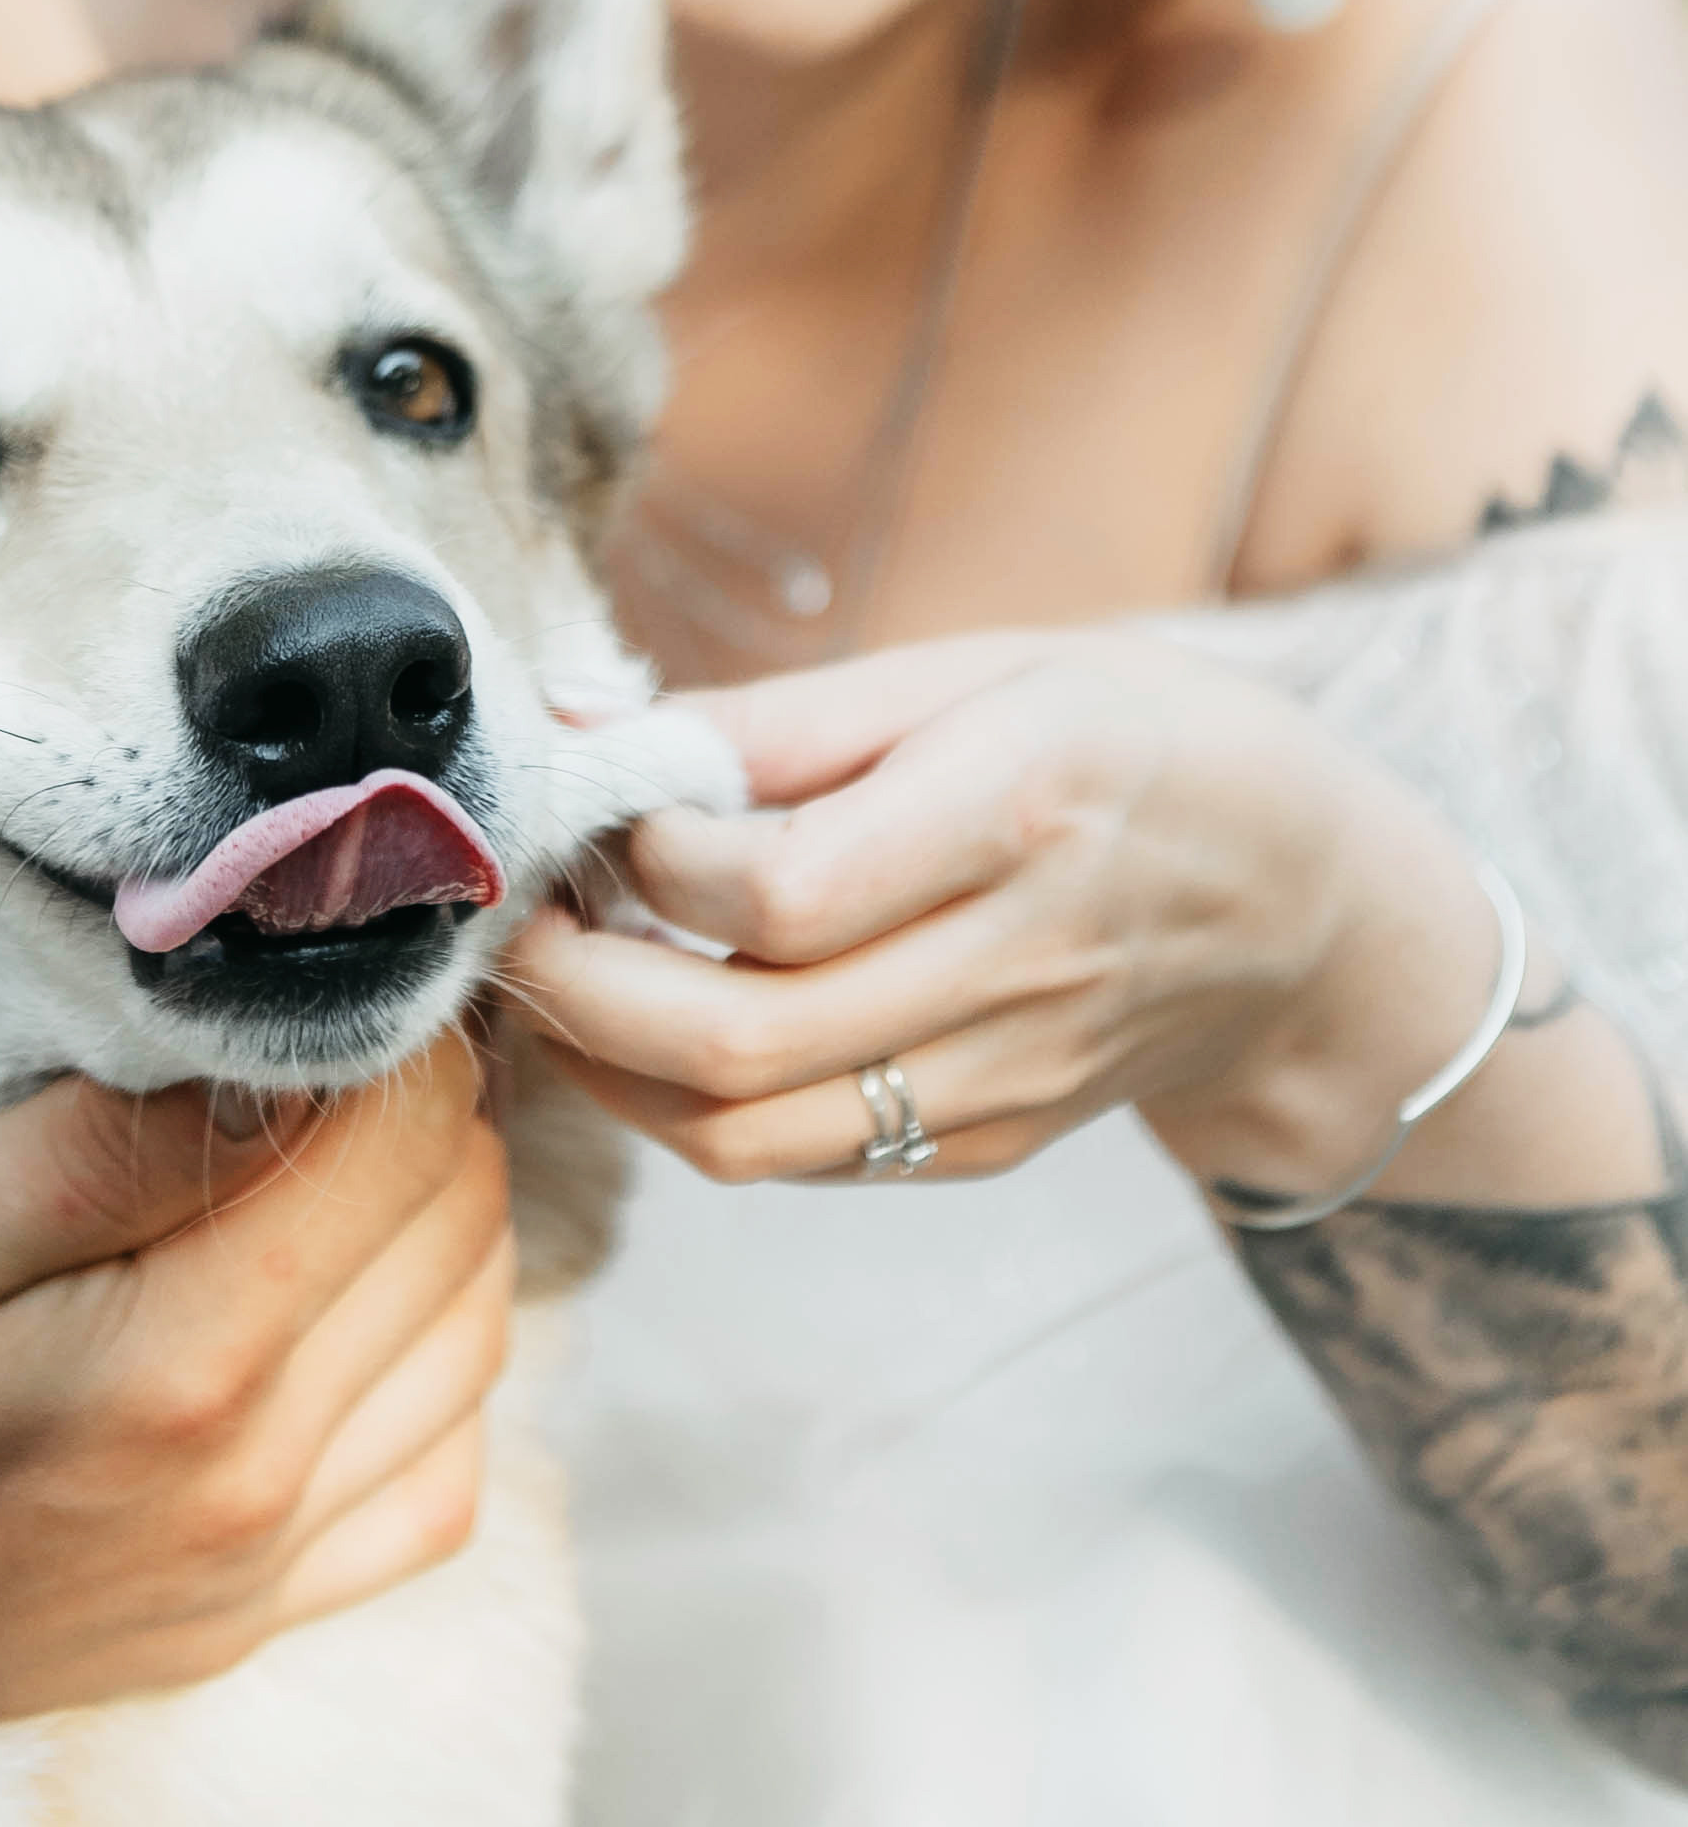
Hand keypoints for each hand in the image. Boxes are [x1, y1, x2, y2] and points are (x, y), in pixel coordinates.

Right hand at [0, 1032, 511, 1751]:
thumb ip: (94, 1149)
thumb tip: (272, 1058)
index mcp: (175, 1367)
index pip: (400, 1141)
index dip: (395, 1024)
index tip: (337, 957)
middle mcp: (250, 1485)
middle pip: (455, 1229)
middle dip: (432, 1103)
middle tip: (351, 1023)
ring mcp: (257, 1572)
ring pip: (470, 1343)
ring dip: (447, 1218)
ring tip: (358, 1136)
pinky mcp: (243, 1621)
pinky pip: (437, 1481)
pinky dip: (434, 1369)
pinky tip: (354, 1303)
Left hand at [505, 631, 1500, 1199]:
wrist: (1310, 903)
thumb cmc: (1134, 743)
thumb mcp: (986, 669)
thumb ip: (789, 717)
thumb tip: (600, 732)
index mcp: (1016, 814)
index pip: (777, 891)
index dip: (646, 860)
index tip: (596, 802)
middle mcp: (1013, 966)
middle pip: (737, 1040)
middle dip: (577, 987)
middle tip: (517, 910)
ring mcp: (1003, 1077)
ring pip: (745, 1134)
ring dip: (608, 1068)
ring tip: (556, 974)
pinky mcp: (988, 1142)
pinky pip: (800, 1157)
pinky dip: (688, 1107)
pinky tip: (645, 1025)